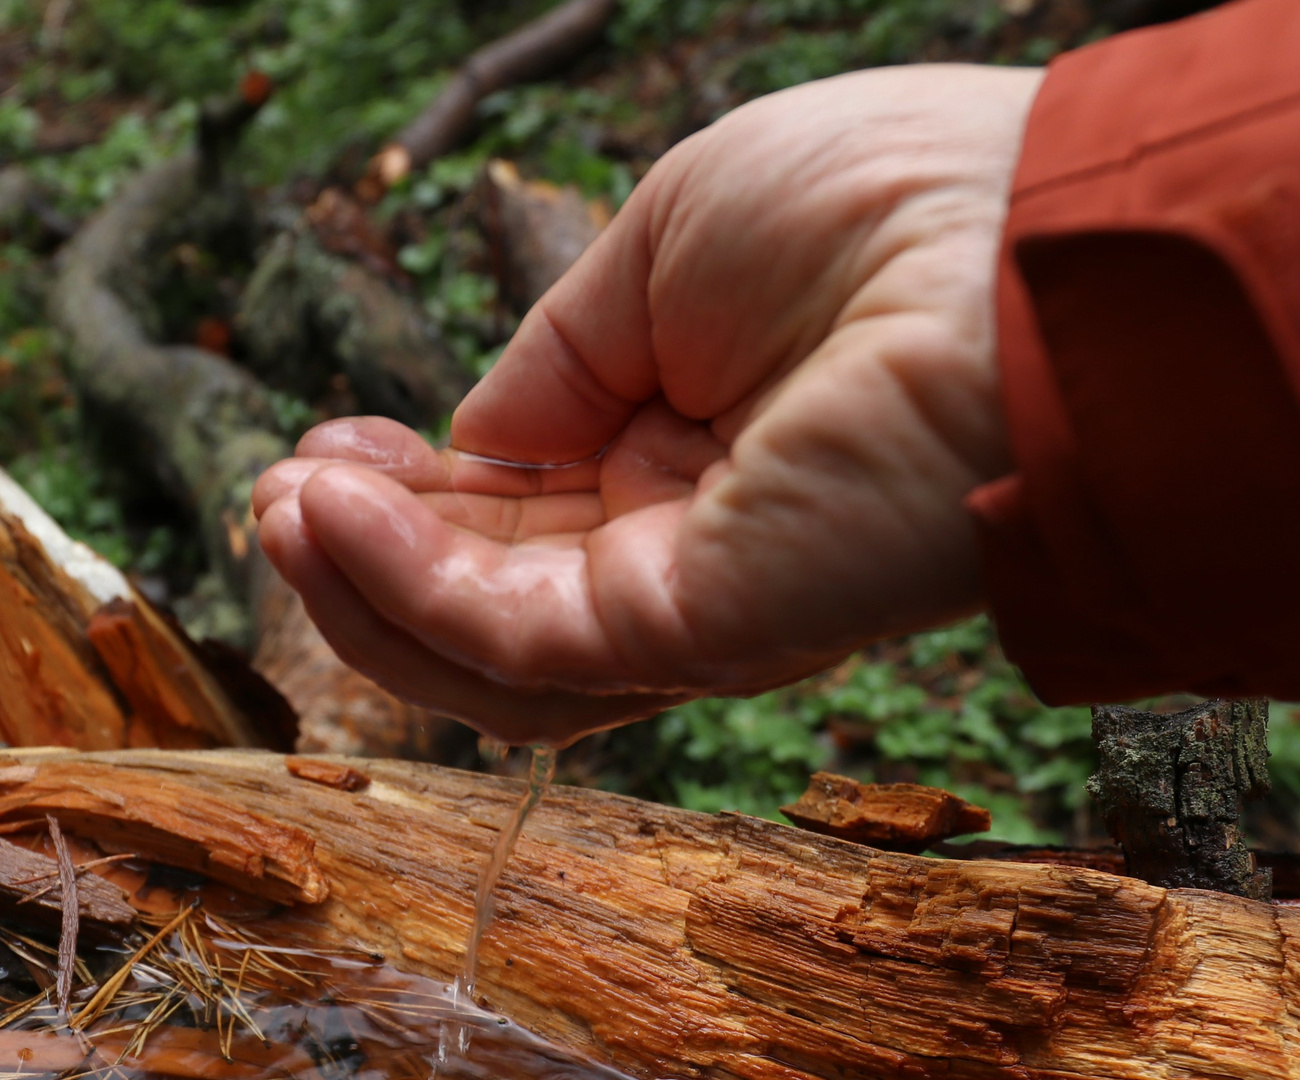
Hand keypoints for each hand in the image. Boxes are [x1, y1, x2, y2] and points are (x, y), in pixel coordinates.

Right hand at [252, 64, 1041, 744]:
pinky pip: (517, 642)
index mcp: (699, 449)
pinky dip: (408, 590)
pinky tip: (331, 518)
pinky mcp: (703, 635)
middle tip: (276, 495)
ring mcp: (702, 602)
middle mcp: (698, 543)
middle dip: (369, 552)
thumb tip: (470, 443)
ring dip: (364, 595)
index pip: (521, 510)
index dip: (412, 494)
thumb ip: (557, 359)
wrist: (1022, 245)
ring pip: (489, 654)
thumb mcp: (663, 246)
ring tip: (278, 514)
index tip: (326, 452)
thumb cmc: (883, 206)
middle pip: (491, 594)